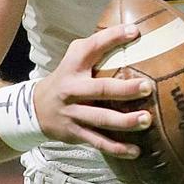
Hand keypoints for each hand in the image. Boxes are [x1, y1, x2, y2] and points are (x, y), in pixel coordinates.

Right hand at [32, 25, 152, 156]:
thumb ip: (98, 46)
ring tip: (146, 120)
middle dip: (124, 89)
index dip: (112, 38)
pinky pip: (98, 142)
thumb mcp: (76, 58)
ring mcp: (73, 113)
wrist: (35, 108)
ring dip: (124, 121)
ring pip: (101, 119)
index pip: (92, 47)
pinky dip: (117, 149)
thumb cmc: (67, 78)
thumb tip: (133, 31)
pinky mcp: (75, 133)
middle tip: (147, 87)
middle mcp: (72, 90)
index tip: (135, 32)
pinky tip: (135, 151)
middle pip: (99, 90)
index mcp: (73, 66)